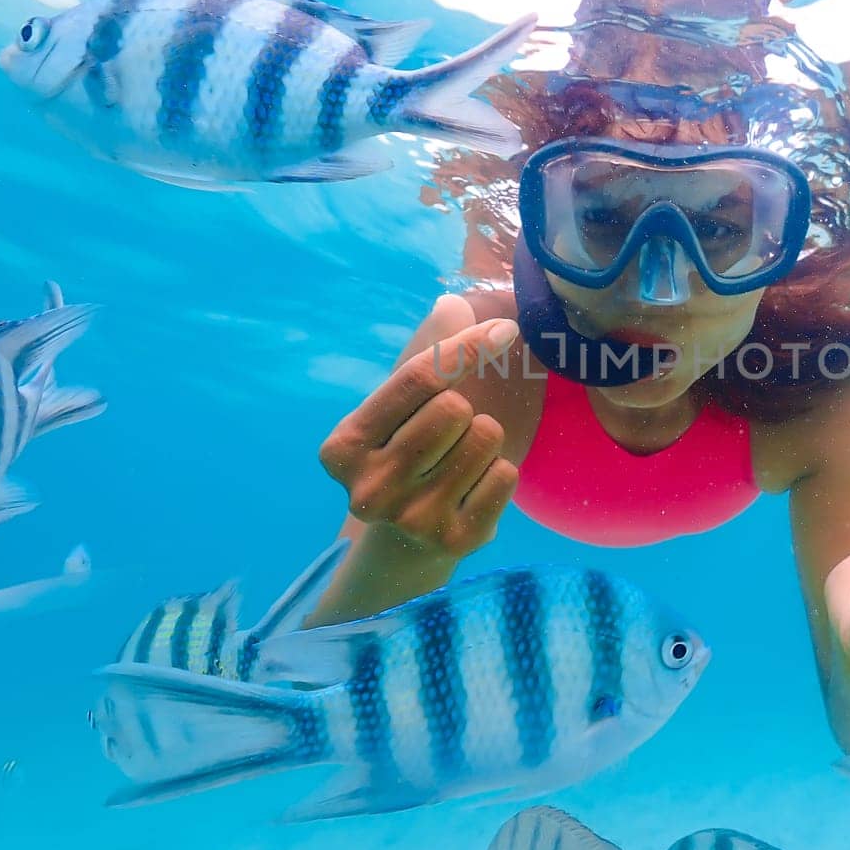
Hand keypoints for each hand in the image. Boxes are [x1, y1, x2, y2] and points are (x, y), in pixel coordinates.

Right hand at [318, 295, 520, 560]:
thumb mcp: (397, 407)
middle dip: (463, 411)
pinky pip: (505, 475)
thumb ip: (425, 353)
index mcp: (344, 445)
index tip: (503, 330)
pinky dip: (499, 473)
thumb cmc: (403, 455)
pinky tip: (472, 490)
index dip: (467, 347)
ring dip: (484, 440)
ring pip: (486, 436)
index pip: (418, 379)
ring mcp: (412, 518)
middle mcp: (370, 487)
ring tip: (458, 463)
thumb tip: (454, 303)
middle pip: (455, 408)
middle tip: (445, 437)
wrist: (401, 546)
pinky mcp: (455, 541)